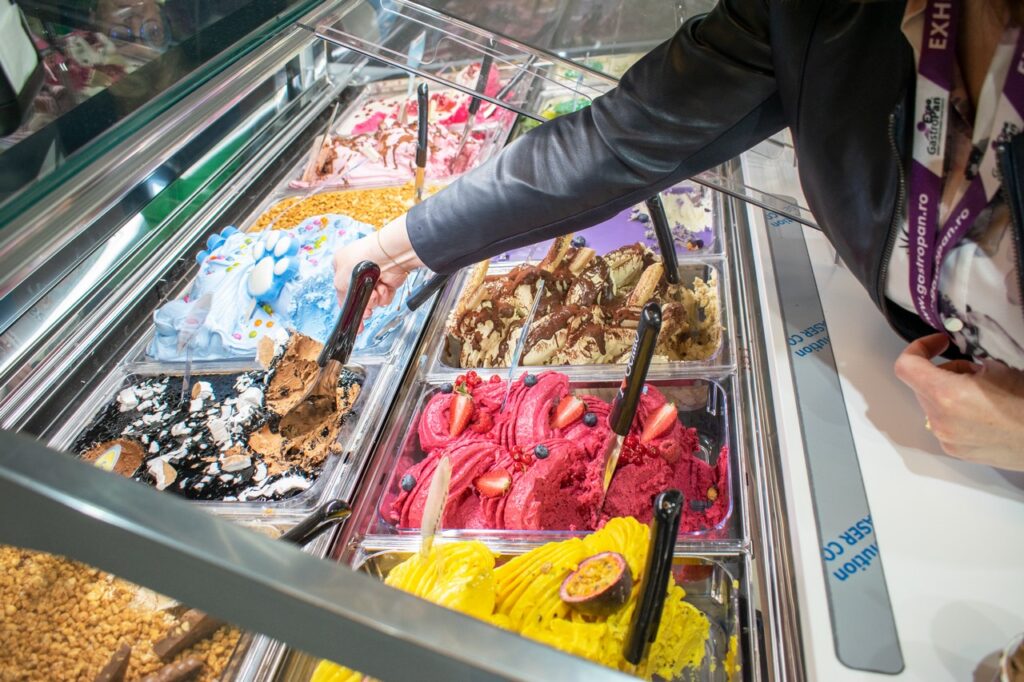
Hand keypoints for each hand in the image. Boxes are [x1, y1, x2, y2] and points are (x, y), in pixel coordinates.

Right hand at [333, 214, 422, 329]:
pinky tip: (383, 288)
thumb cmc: (362, 260)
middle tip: (366, 311)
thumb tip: (345, 307)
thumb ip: (342, 298)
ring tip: (375, 292)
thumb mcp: (340, 282)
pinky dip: (384, 296)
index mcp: (342, 266)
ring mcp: (374, 276)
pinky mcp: (388, 280)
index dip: (349, 306)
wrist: (387, 254)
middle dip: (364, 305)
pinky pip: (384, 298)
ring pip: (372, 300)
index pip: (344, 291)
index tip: (353, 320)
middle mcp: (358, 271)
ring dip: (373, 300)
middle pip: (359, 298)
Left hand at [894, 333, 1023, 470]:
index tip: (937, 344)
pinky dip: (955, 413)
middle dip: (942, 372)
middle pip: (921, 386)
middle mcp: (939, 419)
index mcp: (946, 395)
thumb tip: (959, 368)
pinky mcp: (956, 451)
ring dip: (948, 393)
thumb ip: (968, 365)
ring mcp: (946, 438)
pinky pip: (944, 424)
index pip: (906, 367)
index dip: (918, 349)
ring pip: (932, 405)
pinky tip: (984, 412)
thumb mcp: (1000, 370)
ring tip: (984, 394)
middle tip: (973, 371)